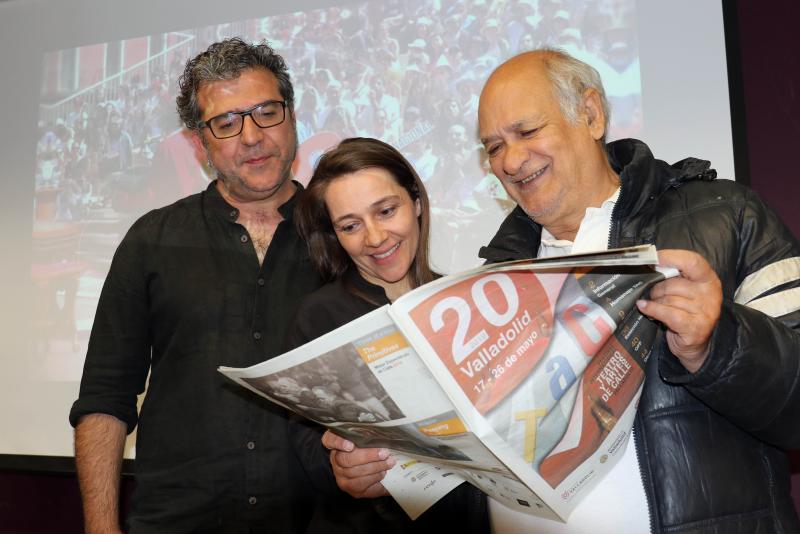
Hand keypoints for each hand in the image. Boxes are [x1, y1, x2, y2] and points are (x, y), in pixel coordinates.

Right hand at [321, 430, 393, 498]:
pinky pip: (361, 485)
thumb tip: (379, 430)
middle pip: (346, 459)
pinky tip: (383, 472)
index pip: (330, 440)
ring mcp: (341, 477)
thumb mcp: (363, 437)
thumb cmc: (366, 448)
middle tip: (384, 453)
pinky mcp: (350, 489)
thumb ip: (366, 433)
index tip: (350, 445)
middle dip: (368, 456)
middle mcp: (335, 461)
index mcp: (335, 444)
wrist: (367, 469)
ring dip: (375, 468)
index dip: (338, 442)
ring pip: (355, 474)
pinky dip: (374, 478)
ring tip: (389, 462)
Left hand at [636, 249, 721, 372]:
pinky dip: (652, 309)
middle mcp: (710, 293)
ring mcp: (705, 312)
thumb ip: (674, 277)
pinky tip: (644, 307)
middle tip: (655, 295)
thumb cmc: (686, 312)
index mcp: (709, 279)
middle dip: (657, 289)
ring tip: (656, 306)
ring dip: (656, 302)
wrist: (695, 345)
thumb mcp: (685, 291)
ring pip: (668, 299)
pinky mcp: (695, 327)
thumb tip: (649, 265)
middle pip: (674, 283)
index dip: (671, 257)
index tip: (654, 258)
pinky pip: (667, 313)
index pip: (692, 261)